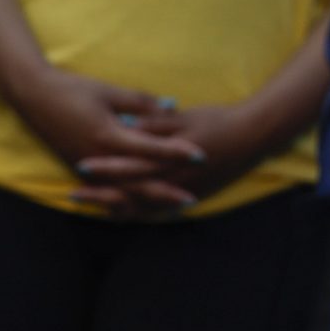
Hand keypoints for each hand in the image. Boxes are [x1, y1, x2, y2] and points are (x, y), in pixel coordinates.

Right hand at [5, 66, 206, 213]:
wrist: (32, 96)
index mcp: (107, 136)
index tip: (201, 156)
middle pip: (137, 182)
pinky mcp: (77, 170)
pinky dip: (121, 203)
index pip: (150, 149)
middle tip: (191, 199)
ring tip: (167, 210)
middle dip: (165, 192)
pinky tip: (137, 208)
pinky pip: (103, 193)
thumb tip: (172, 107)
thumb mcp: (110, 92)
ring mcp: (85, 168)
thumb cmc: (73, 89)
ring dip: (145, 203)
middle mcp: (97, 158)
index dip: (176, 153)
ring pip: (120, 194)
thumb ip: (142, 103)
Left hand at [73, 99, 274, 211]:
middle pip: (131, 191)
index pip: (132, 165)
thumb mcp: (187, 117)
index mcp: (172, 157)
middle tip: (74, 194)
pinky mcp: (193, 196)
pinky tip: (123, 212)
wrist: (255, 135)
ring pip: (144, 206)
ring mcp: (184, 191)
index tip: (82, 165)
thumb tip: (127, 125)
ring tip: (92, 206)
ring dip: (116, 207)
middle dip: (101, 194)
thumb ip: (156, 124)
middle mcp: (175, 179)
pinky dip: (139, 212)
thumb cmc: (219, 120)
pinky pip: (160, 211)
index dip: (106, 167)